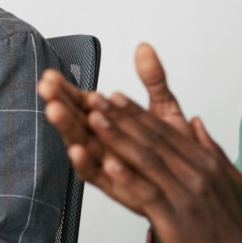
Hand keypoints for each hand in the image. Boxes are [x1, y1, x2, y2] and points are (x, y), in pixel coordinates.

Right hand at [39, 43, 195, 191]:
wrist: (195, 194)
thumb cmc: (175, 155)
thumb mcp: (165, 111)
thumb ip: (153, 81)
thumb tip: (144, 48)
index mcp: (111, 124)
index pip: (84, 102)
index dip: (68, 88)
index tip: (52, 74)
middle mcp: (105, 143)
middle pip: (77, 120)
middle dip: (60, 102)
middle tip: (47, 87)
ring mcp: (108, 164)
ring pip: (80, 143)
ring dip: (66, 127)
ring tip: (55, 110)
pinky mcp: (115, 187)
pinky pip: (95, 176)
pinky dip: (84, 164)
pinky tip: (77, 150)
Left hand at [85, 90, 241, 242]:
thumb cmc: (234, 224)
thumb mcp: (231, 178)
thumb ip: (211, 148)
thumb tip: (197, 122)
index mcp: (204, 161)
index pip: (164, 130)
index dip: (136, 112)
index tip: (113, 97)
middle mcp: (195, 173)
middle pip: (152, 139)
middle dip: (120, 117)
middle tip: (95, 101)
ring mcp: (186, 195)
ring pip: (146, 160)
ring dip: (117, 138)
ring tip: (94, 121)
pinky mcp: (176, 219)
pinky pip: (148, 194)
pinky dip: (128, 178)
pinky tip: (109, 165)